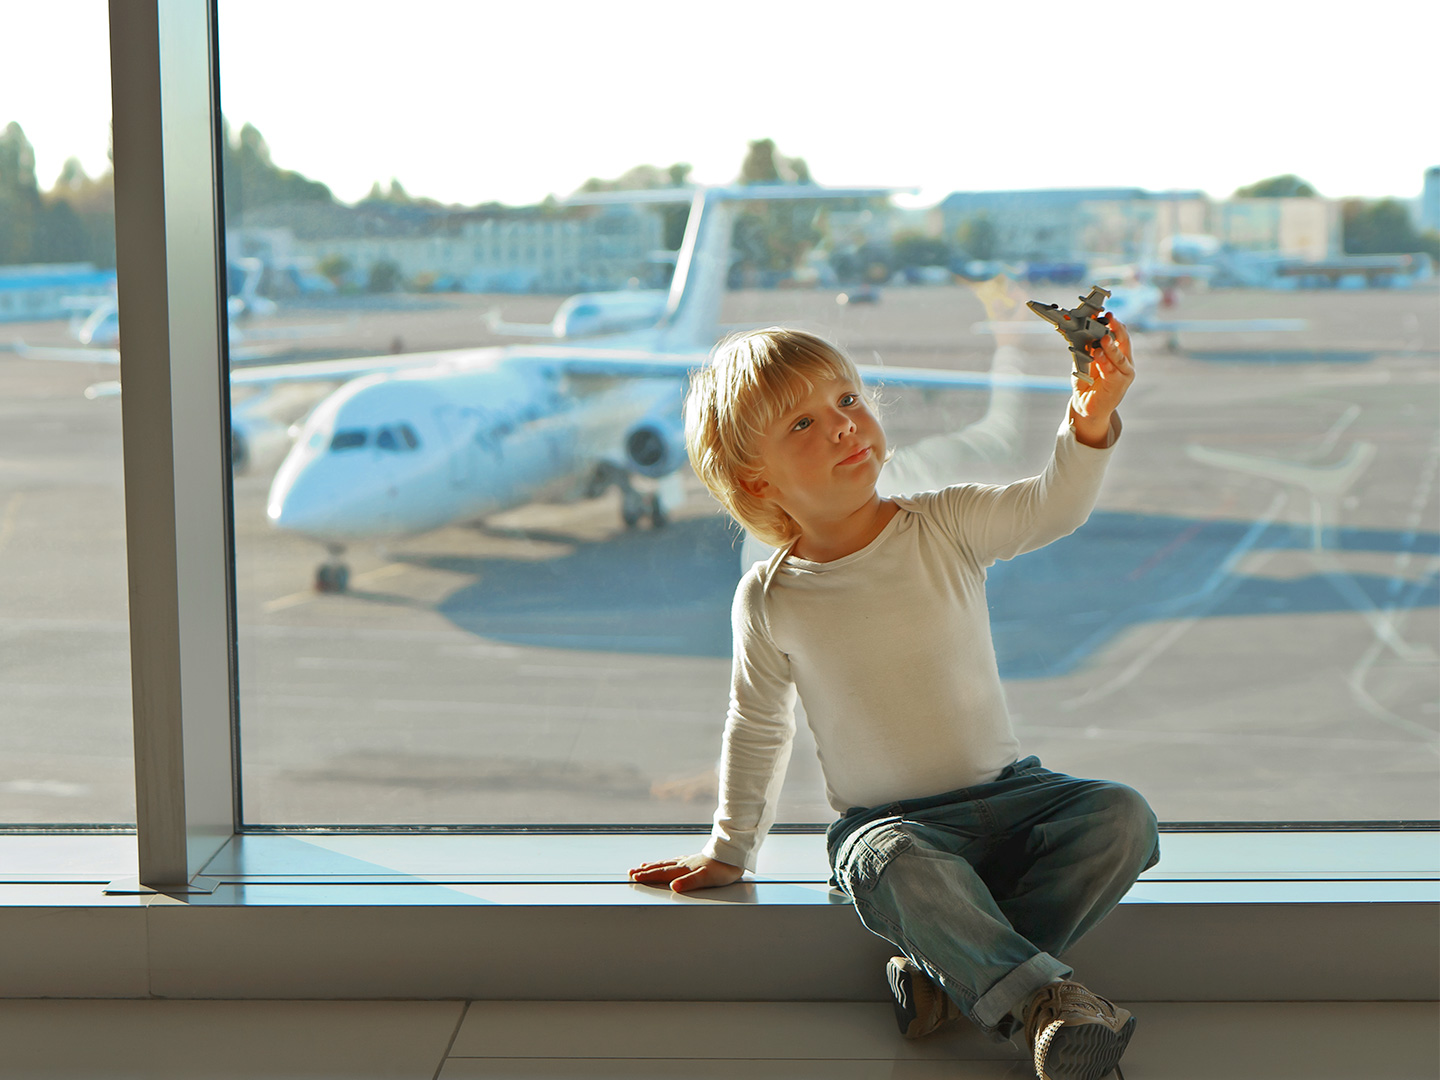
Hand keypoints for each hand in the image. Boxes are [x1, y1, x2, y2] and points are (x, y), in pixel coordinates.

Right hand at [628, 853, 744, 892]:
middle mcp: (684, 864)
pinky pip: (675, 861)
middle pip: (661, 867)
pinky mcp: (696, 860)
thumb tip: (673, 886)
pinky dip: (667, 862)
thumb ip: (689, 883)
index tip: (634, 877)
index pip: (662, 874)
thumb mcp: (706, 878)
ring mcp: (689, 861)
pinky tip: (668, 862)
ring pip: (667, 863)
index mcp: (684, 870)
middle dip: (645, 871)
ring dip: (653, 865)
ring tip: (642, 866)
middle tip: (631, 872)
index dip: (648, 876)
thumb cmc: (722, 868)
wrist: (734, 854)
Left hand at [1071, 314, 1134, 446]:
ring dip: (1110, 346)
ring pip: (1119, 356)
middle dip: (1116, 328)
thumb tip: (1080, 329)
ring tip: (1103, 338)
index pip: (1120, 335)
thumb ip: (1086, 347)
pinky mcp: (1119, 384)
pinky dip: (1104, 362)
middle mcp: (1125, 362)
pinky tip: (1098, 354)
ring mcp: (1124, 374)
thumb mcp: (1085, 361)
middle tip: (1108, 318)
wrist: (1087, 407)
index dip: (1113, 323)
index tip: (1104, 312)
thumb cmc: (1087, 383)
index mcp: (1119, 354)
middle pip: (1124, 341)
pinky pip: (1111, 371)